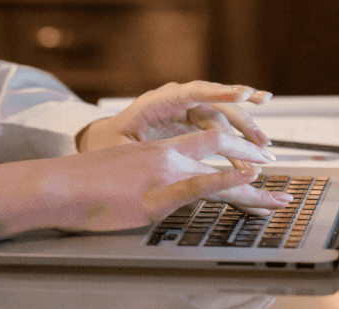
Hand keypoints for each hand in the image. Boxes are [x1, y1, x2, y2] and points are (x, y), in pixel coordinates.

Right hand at [0, 129, 292, 236]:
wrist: (56, 185)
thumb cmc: (80, 185)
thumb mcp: (120, 175)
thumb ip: (143, 180)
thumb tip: (150, 193)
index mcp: (159, 151)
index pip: (207, 143)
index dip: (234, 151)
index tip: (255, 161)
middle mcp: (168, 157)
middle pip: (222, 151)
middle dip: (253, 160)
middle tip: (277, 173)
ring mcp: (165, 174)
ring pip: (220, 171)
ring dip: (255, 184)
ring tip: (281, 195)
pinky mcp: (158, 195)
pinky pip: (201, 185)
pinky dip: (228, 179)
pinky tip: (249, 176)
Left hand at [80, 80, 273, 154]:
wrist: (101, 140)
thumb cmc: (106, 144)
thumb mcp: (120, 150)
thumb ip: (141, 152)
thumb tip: (163, 160)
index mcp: (157, 103)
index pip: (192, 92)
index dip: (219, 93)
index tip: (243, 95)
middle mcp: (176, 101)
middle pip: (215, 103)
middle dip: (242, 117)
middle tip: (261, 137)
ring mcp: (185, 110)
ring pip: (222, 115)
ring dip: (244, 130)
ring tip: (264, 147)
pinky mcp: (191, 122)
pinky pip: (219, 126)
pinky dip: (236, 137)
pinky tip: (254, 145)